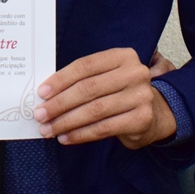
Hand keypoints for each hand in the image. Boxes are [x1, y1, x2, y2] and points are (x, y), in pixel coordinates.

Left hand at [34, 47, 177, 149]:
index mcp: (123, 56)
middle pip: (88, 89)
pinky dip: (81, 134)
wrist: (154, 113)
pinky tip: (66, 137)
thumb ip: (82, 80)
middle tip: (40, 114)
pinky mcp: (141, 119)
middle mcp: (135, 73)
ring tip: (49, 129)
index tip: (42, 93)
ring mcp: (141, 96)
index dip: (61, 79)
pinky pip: (104, 128)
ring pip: (94, 110)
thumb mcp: (106, 77)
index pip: (86, 66)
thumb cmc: (120, 93)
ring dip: (66, 122)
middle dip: (60, 103)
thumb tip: (46, 95)